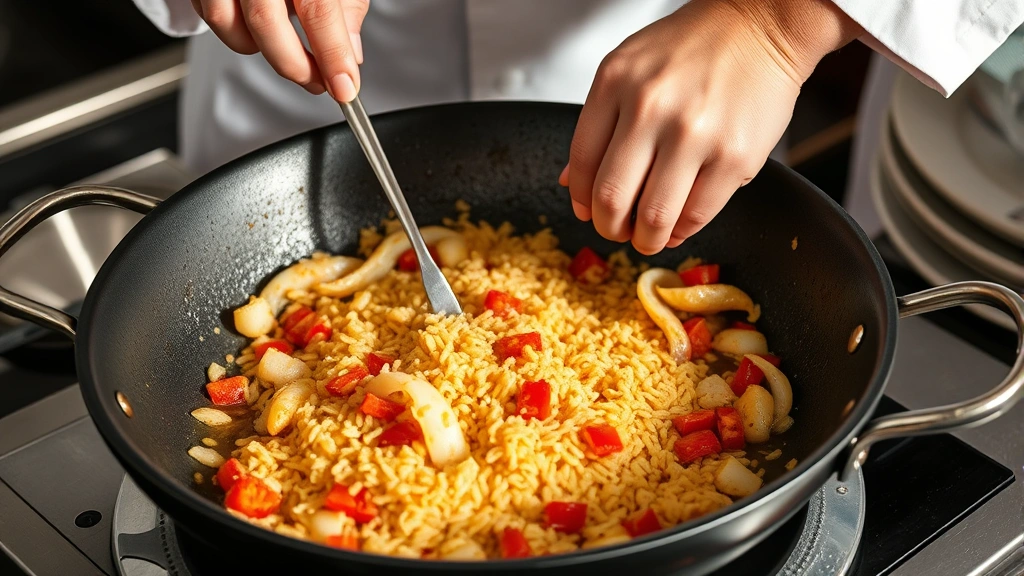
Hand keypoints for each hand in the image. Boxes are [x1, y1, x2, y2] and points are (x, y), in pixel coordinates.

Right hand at [190, 0, 368, 101]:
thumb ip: (346, 4)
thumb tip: (350, 51)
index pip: (319, 10)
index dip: (332, 55)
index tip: (345, 87)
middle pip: (265, 21)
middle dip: (295, 65)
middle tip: (320, 82)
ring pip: (226, 22)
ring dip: (260, 48)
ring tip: (291, 52)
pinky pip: (210, 12)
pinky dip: (236, 30)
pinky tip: (261, 29)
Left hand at [561, 0, 859, 253]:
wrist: (761, 26)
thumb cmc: (694, 47)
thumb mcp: (629, 68)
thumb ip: (598, 124)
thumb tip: (572, 182)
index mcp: (616, 82)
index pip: (583, 161)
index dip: (581, 199)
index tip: (588, 211)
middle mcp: (651, 106)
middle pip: (612, 196)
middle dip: (609, 227)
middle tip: (616, 230)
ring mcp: (694, 133)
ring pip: (653, 216)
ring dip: (644, 239)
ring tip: (647, 236)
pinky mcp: (733, 156)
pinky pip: (696, 215)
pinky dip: (682, 230)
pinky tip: (678, 224)